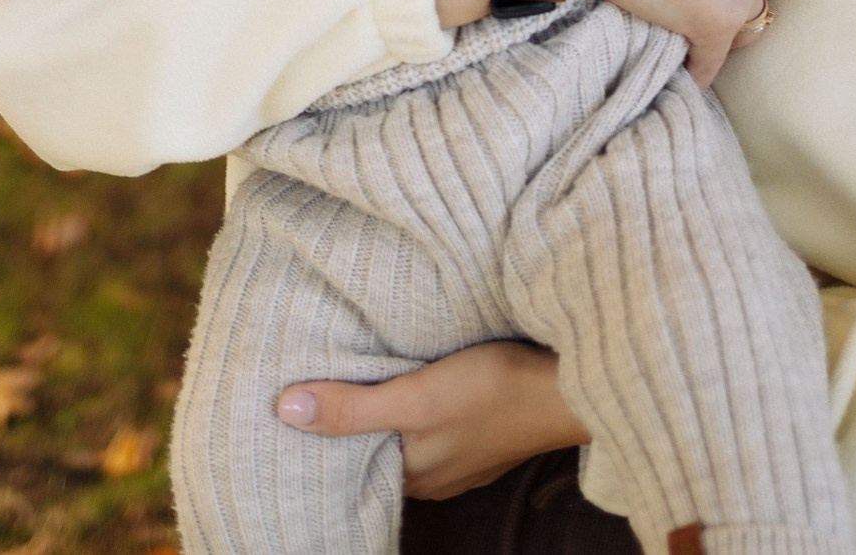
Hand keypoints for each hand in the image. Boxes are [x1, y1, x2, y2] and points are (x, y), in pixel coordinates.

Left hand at [275, 341, 585, 499]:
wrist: (571, 388)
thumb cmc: (494, 391)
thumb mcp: (415, 397)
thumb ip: (353, 408)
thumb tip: (284, 411)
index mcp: (414, 476)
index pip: (354, 465)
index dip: (326, 440)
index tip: (295, 411)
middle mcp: (436, 476)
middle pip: (379, 452)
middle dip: (353, 426)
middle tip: (318, 386)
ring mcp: (465, 457)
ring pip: (409, 439)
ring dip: (388, 415)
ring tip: (357, 379)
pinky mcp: (486, 432)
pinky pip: (439, 426)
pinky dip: (421, 409)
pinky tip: (417, 383)